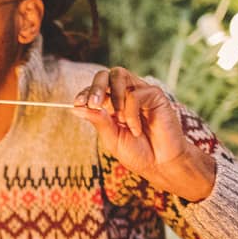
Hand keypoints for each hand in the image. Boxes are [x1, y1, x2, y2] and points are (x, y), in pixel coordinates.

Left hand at [73, 67, 214, 201]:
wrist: (161, 164)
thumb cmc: (138, 153)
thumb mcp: (112, 138)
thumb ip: (98, 120)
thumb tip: (76, 107)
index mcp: (111, 105)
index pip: (94, 89)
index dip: (85, 93)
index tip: (77, 104)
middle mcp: (125, 95)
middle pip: (106, 75)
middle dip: (96, 87)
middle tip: (93, 104)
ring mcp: (140, 92)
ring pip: (120, 75)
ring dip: (115, 96)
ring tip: (120, 120)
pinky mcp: (155, 95)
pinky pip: (135, 95)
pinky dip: (132, 114)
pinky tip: (137, 129)